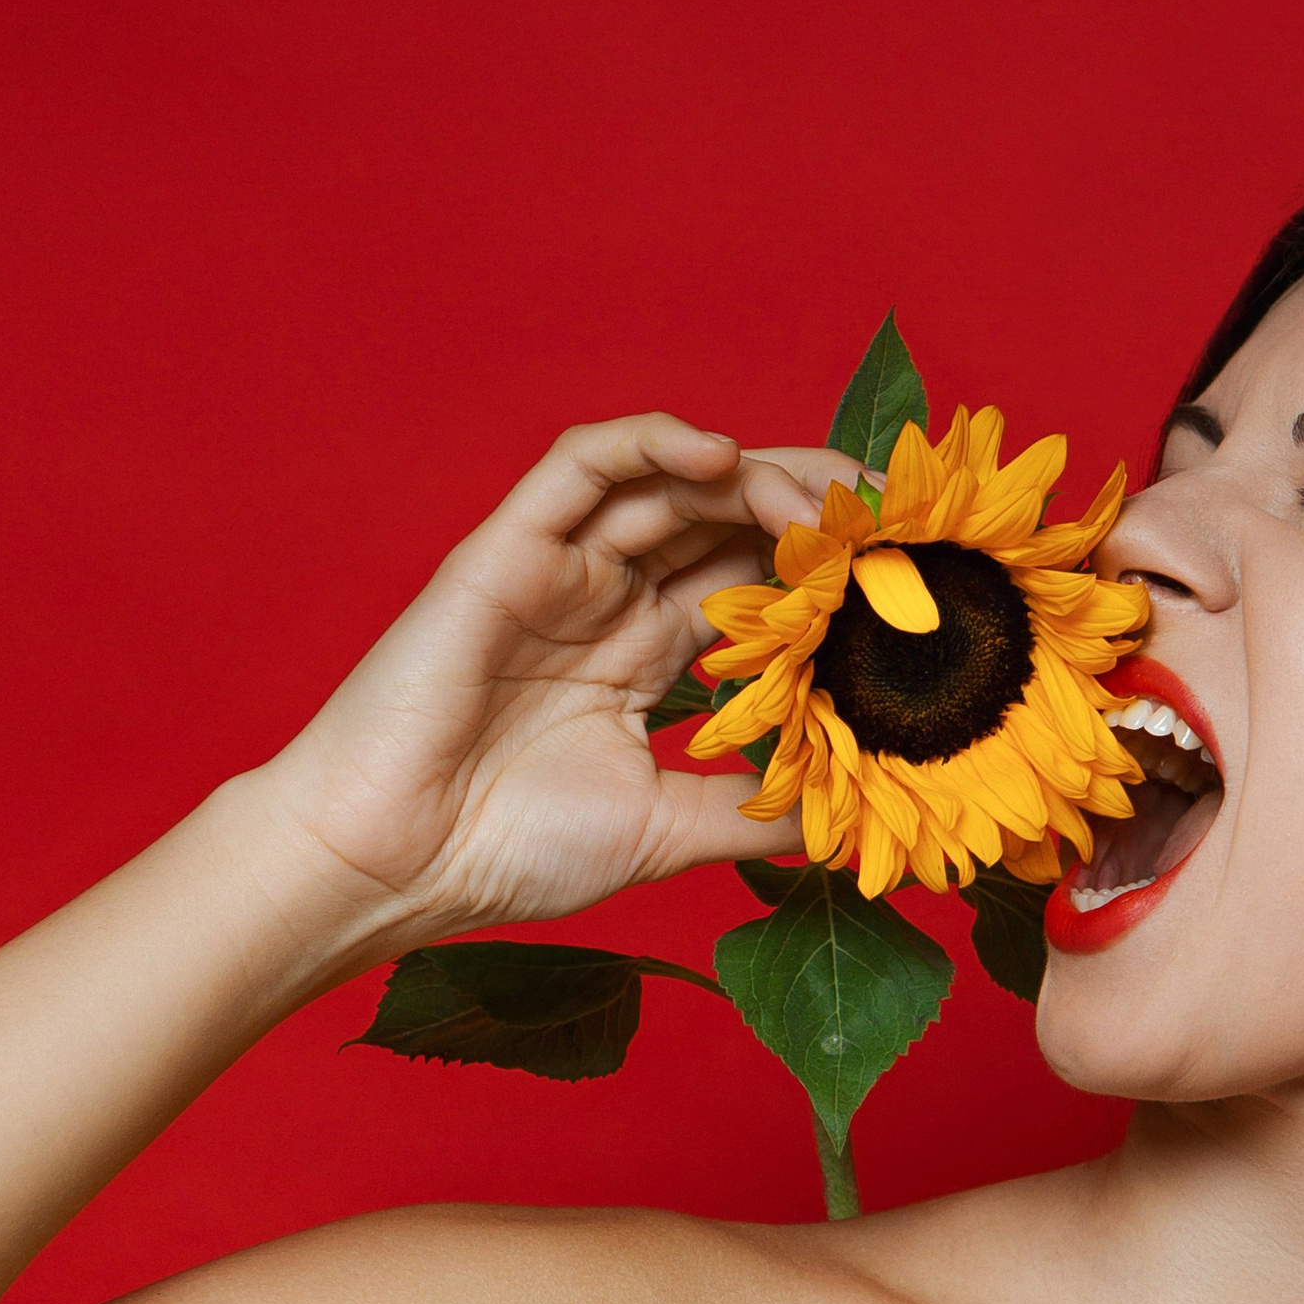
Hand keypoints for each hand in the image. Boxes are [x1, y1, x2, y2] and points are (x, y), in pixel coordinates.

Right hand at [250, 416, 856, 959]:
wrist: (392, 861)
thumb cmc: (508, 851)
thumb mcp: (668, 832)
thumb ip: (755, 812)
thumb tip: (852, 821)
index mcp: (652, 658)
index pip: (760, 587)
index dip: (831, 574)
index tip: (911, 584)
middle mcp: (614, 601)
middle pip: (732, 522)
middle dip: (816, 513)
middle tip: (893, 523)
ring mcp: (563, 569)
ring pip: (675, 484)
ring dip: (757, 478)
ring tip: (825, 502)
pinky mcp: (509, 549)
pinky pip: (583, 465)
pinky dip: (652, 442)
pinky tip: (722, 456)